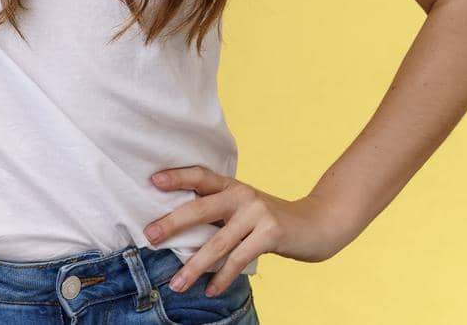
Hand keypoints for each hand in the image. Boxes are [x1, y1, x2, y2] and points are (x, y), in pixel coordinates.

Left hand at [144, 166, 355, 294]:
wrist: (316, 224)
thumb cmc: (270, 220)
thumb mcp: (244, 208)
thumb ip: (219, 212)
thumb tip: (177, 228)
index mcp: (232, 185)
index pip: (200, 176)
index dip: (177, 177)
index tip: (152, 181)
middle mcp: (242, 194)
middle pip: (201, 208)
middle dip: (173, 223)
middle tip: (150, 236)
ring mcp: (257, 212)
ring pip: (218, 242)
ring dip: (195, 266)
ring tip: (177, 283)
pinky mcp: (270, 233)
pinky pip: (239, 258)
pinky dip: (223, 277)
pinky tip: (211, 290)